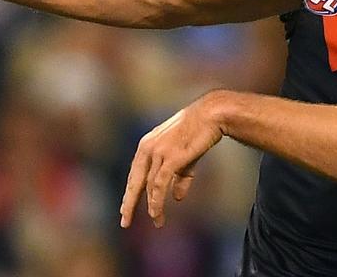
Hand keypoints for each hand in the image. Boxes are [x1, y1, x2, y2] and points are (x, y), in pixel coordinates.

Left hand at [120, 93, 224, 228]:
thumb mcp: (185, 157)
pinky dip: (157, 200)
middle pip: (134, 181)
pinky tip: (156, 212)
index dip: (131, 192)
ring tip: (156, 221)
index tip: (126, 208)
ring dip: (152, 207)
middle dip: (129, 203)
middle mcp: (147, 148)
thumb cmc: (198, 133)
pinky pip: (159, 184)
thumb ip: (180, 178)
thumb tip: (177, 198)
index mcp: (146, 145)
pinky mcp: (170, 157)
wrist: (210, 115)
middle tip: (125, 221)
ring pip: (148, 186)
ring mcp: (158, 152)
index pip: (135, 173)